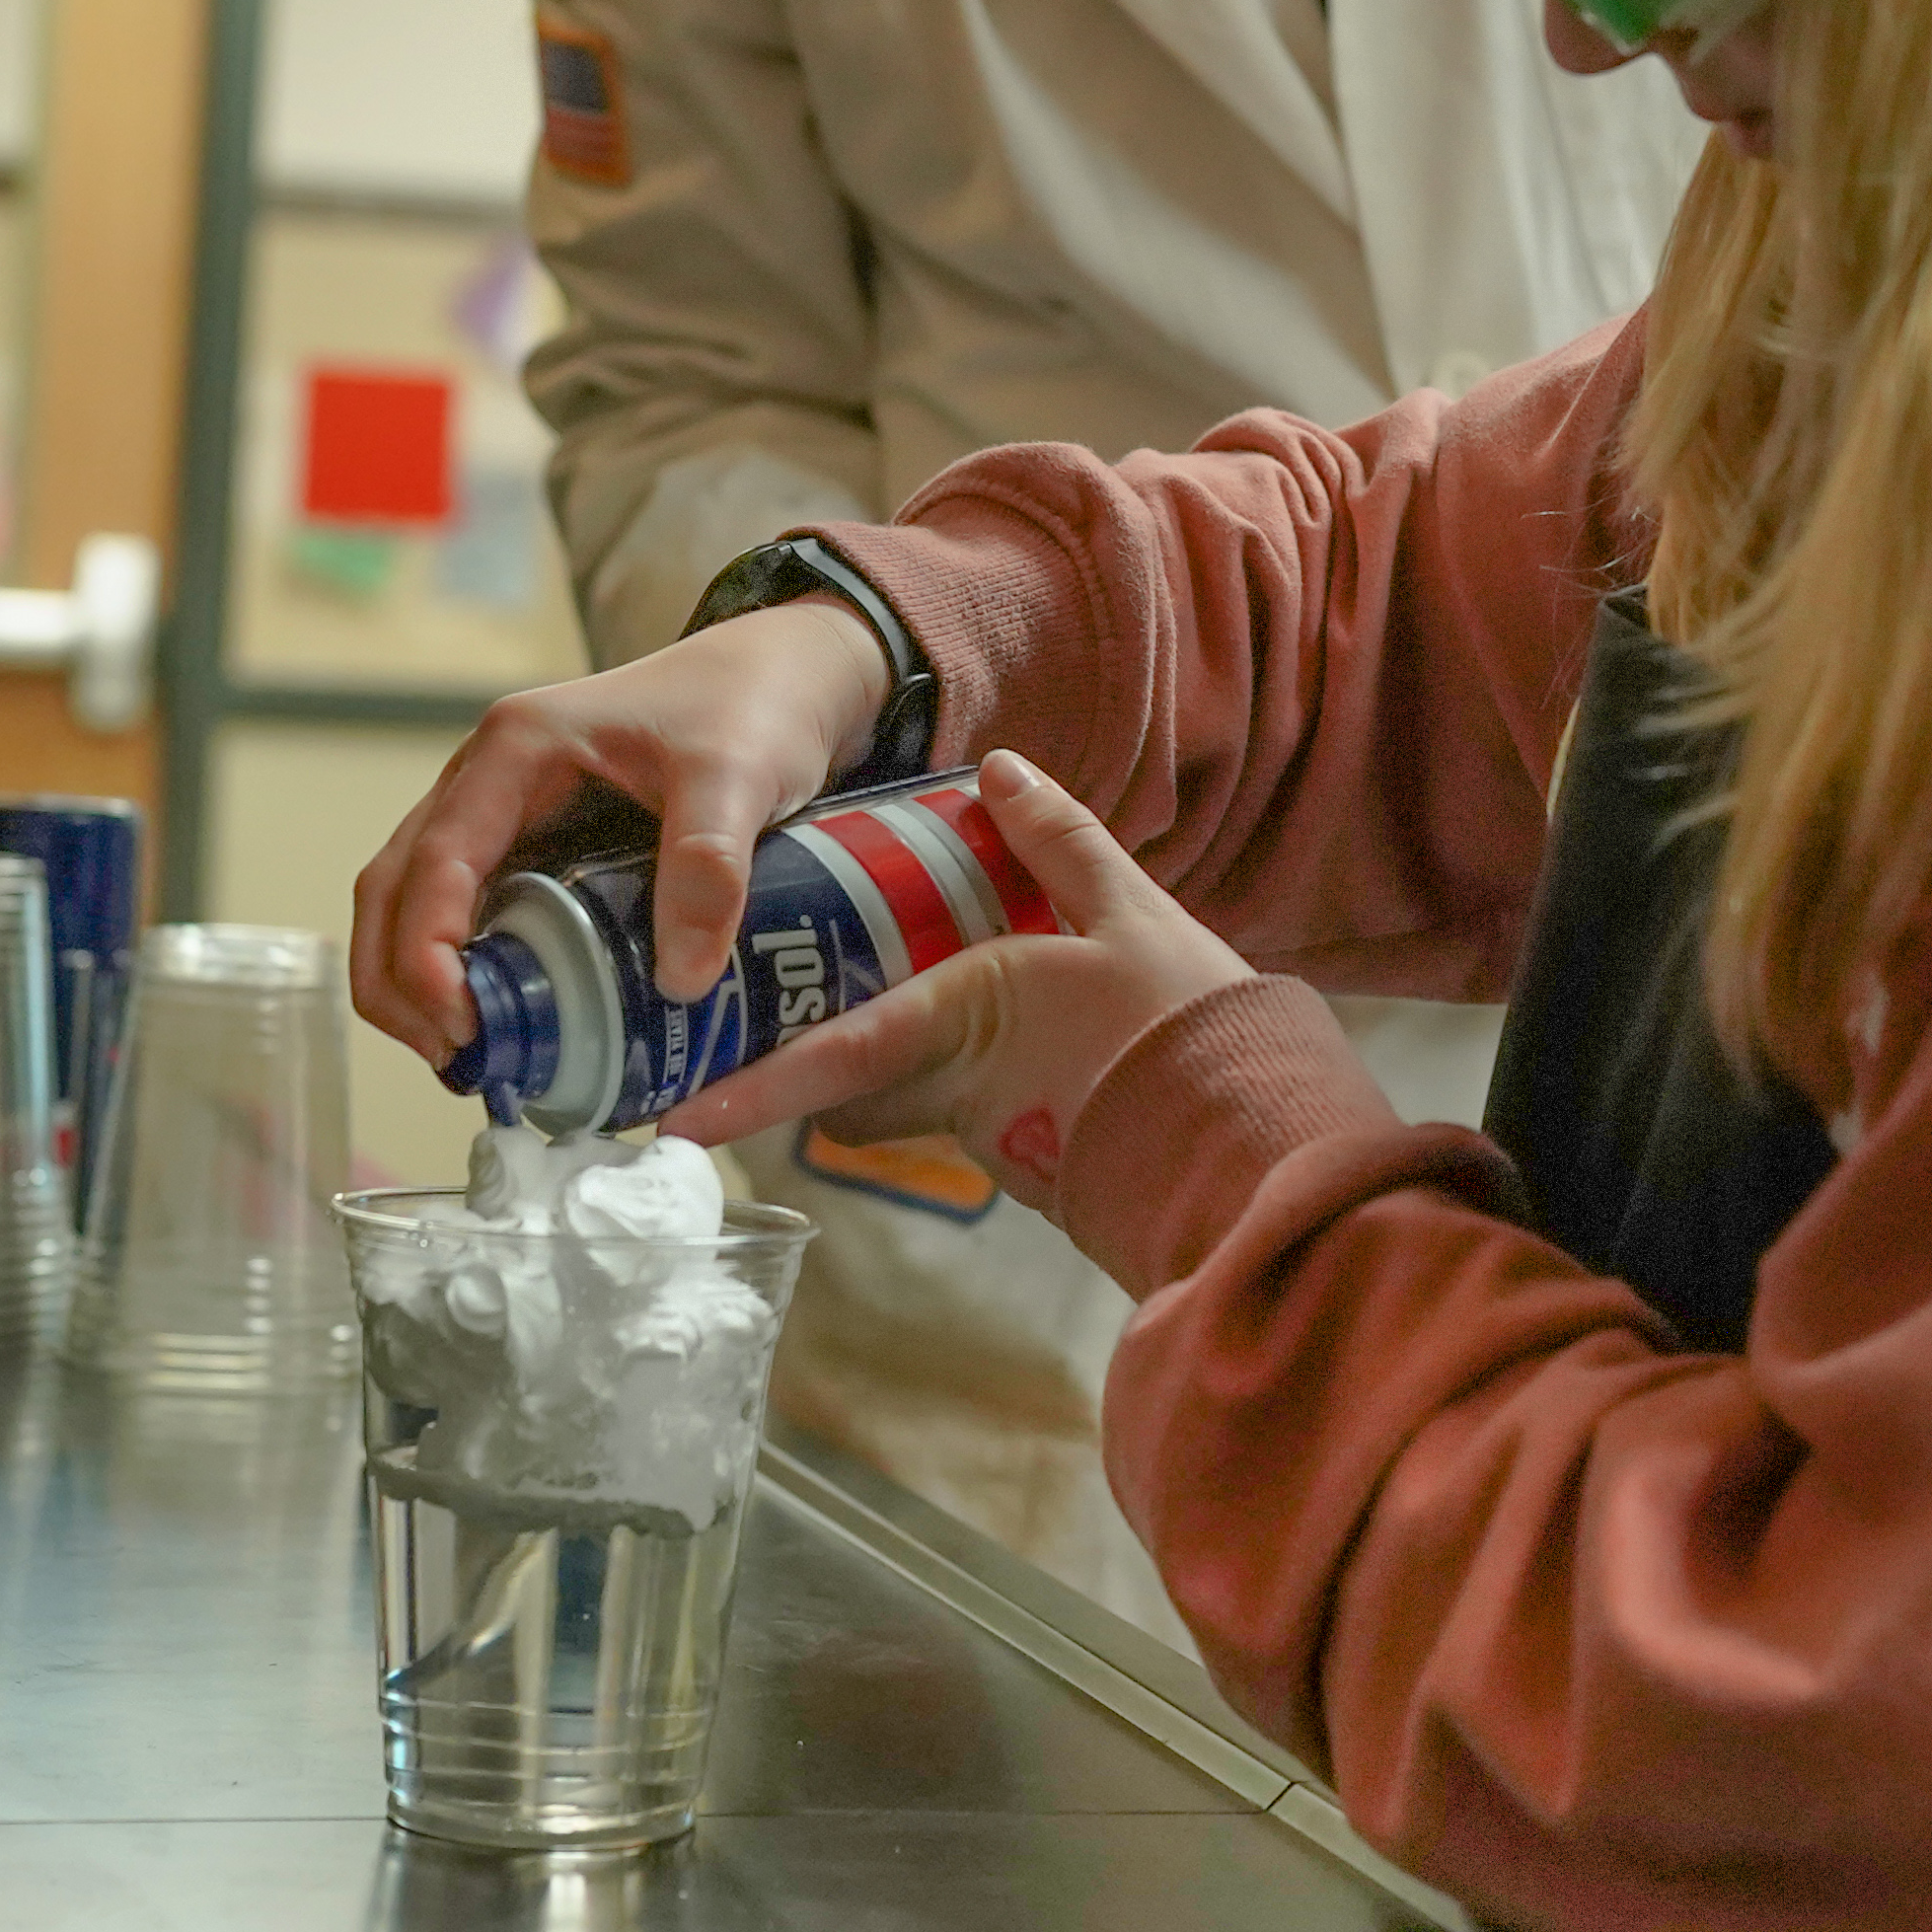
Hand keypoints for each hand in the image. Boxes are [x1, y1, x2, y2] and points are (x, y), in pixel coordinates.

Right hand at [351, 602, 893, 1053]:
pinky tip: (503, 1027)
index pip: (434, 860)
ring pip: (415, 902)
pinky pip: (469, 912)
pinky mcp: (529, 844)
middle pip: (394, 886)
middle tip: (453, 1059)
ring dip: (417, 982)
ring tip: (467, 1061)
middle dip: (398, 980)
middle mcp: (488, 778)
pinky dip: (463, 972)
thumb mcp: (739, 775)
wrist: (783, 672)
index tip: (459, 1023)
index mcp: (516, 748)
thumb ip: (709, 865)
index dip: (426, 950)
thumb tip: (680, 980)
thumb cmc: (752, 704)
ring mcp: (501, 812)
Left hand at [662, 753, 1247, 1217]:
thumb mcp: (1129, 912)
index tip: (676, 1119)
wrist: (1256, 1140)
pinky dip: (964, 1085)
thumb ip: (1060, 840)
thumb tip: (1000, 768)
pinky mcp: (1038, 1164)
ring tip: (899, 1008)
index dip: (744, 1095)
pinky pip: (970, 1118)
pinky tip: (1004, 1046)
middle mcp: (956, 1096)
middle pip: (851, 1095)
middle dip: (808, 1076)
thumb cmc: (1183, 1029)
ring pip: (910, 1107)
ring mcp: (996, 1141)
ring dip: (893, 1074)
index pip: (821, 1067)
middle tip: (775, 1024)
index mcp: (957, 1027)